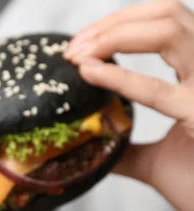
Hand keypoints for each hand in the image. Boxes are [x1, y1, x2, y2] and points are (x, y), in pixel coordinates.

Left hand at [65, 0, 193, 210]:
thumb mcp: (157, 162)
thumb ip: (126, 148)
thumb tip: (92, 144)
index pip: (167, 21)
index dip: (121, 23)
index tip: (81, 45)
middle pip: (167, 13)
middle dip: (112, 23)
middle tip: (73, 48)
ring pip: (170, 30)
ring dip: (114, 36)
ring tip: (78, 56)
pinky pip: (159, 91)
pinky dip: (119, 77)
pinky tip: (88, 72)